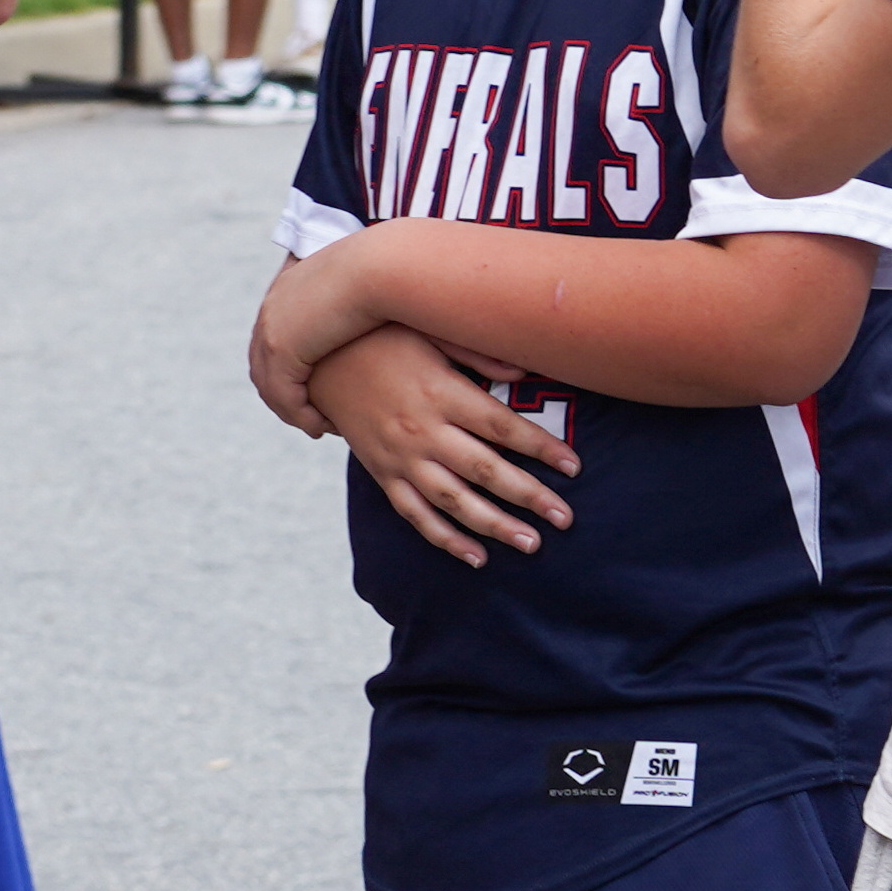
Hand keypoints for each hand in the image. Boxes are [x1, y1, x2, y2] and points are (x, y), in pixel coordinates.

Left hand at [244, 238, 387, 430]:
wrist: (381, 266)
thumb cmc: (391, 274)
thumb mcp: (370, 286)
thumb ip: (364, 299)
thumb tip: (380, 310)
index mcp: (288, 289)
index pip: (277, 335)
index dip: (291, 365)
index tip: (312, 388)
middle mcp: (272, 309)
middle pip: (265, 364)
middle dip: (285, 395)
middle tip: (310, 416)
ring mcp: (272, 329)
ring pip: (270, 384)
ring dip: (292, 411)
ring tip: (319, 426)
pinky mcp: (281, 348)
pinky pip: (284, 394)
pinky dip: (301, 415)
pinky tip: (324, 426)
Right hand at [309, 325, 579, 564]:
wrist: (318, 359)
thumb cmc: (385, 338)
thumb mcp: (431, 333)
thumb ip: (478, 352)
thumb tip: (525, 369)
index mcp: (442, 393)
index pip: (502, 427)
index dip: (541, 448)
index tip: (574, 467)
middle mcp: (422, 431)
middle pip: (484, 470)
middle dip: (529, 496)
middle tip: (565, 518)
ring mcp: (400, 458)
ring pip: (453, 501)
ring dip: (494, 525)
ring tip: (531, 544)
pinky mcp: (382, 474)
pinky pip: (416, 514)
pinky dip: (445, 539)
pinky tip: (477, 557)